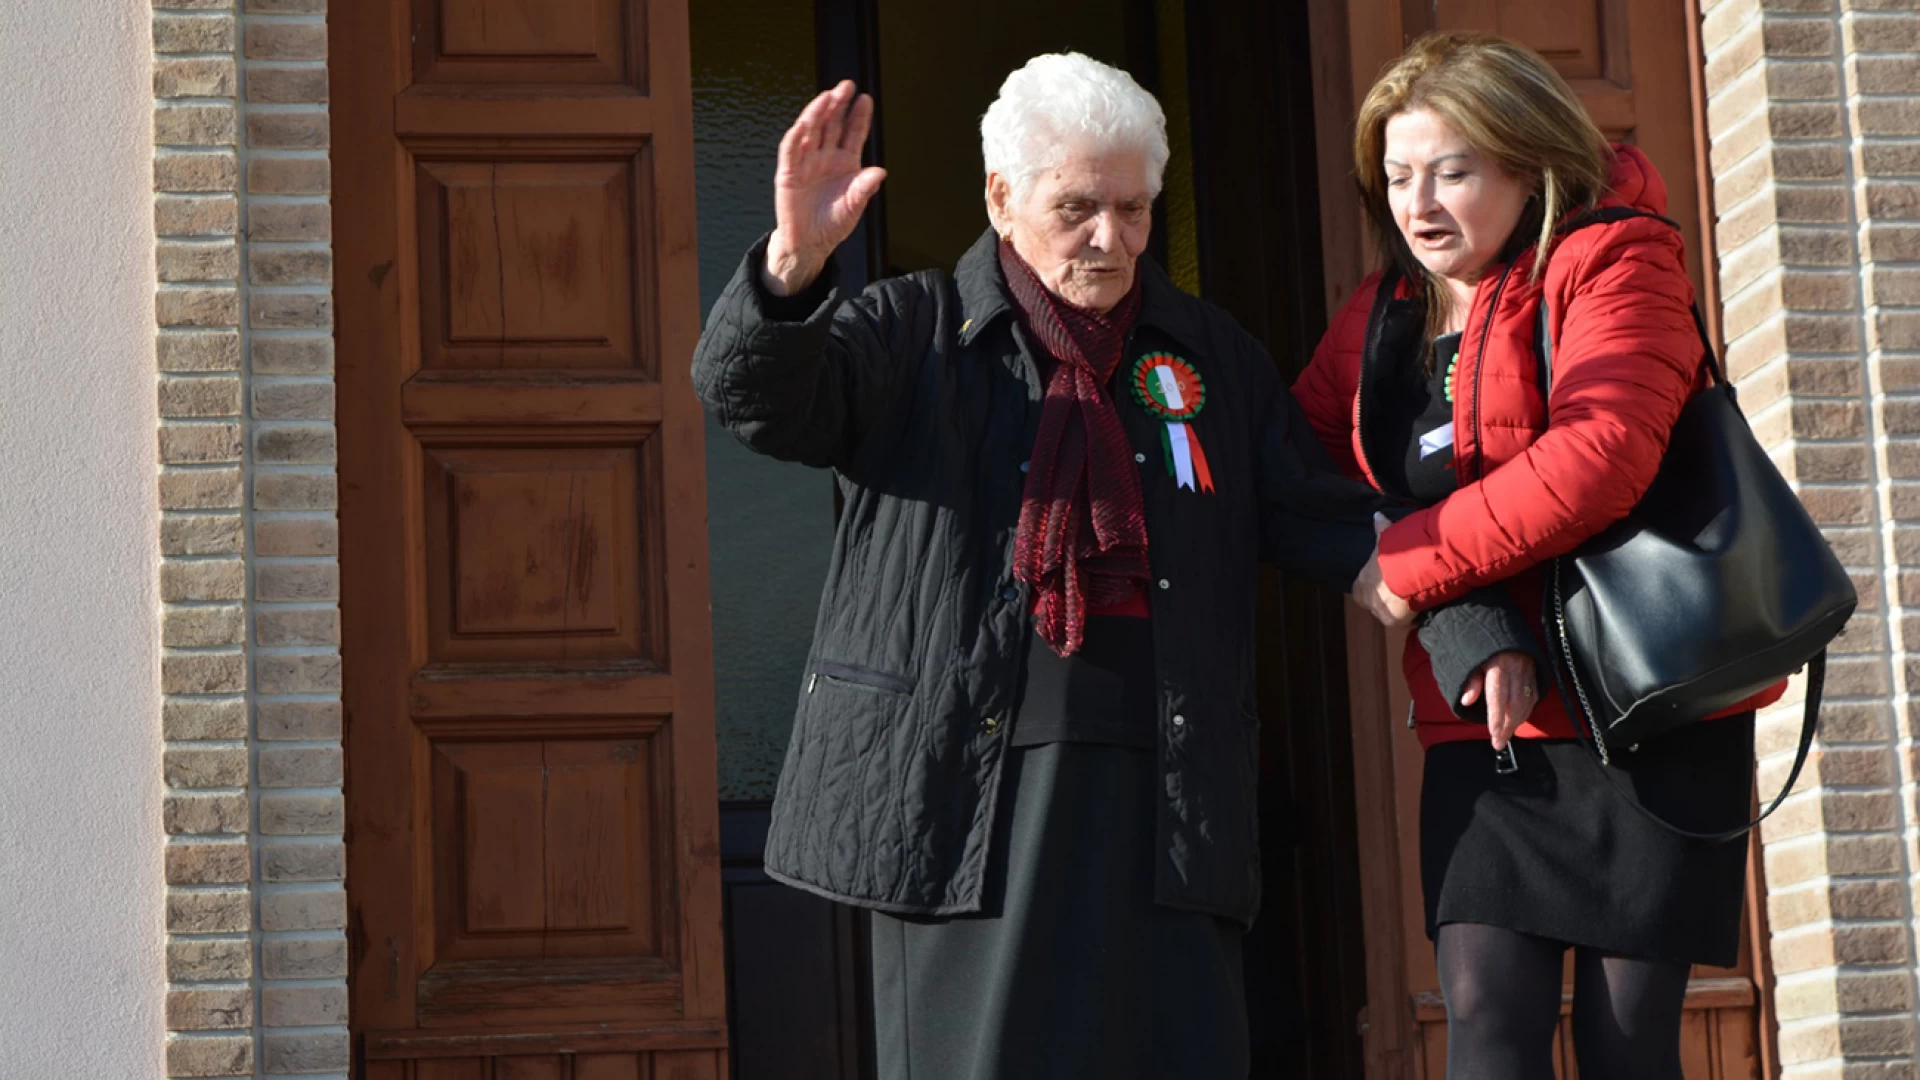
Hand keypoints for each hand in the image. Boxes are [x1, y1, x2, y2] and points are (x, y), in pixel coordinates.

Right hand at [762, 80, 887, 295]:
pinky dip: (796, 138)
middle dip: (838, 105)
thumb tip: (880, 172)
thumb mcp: (853, 207)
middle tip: (846, 86)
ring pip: (811, 131)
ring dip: (817, 113)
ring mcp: (806, 162)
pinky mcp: (788, 173)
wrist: (809, 243)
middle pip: (831, 125)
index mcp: (845, 162)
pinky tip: (803, 125)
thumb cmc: (832, 224)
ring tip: (827, 97)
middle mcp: (825, 157)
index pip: (853, 133)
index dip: (859, 116)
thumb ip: (864, 189)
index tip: (866, 99)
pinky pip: (791, 151)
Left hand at [1353, 514, 1413, 626]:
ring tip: (1411, 599)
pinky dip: (1410, 617)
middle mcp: (1366, 601)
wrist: (1406, 573)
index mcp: (1360, 584)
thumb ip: (1380, 529)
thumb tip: (1377, 515)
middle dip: (1386, 599)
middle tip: (1401, 592)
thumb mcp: (1385, 539)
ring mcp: (1379, 613)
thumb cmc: (1392, 555)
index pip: (1361, 589)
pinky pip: (1403, 622)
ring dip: (1398, 608)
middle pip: (1374, 603)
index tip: (1385, 582)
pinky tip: (1419, 608)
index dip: (1373, 586)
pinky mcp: (1394, 622)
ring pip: (1388, 613)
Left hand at [1461, 650, 1537, 750]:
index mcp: (1498, 666)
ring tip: (1505, 735)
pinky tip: (1518, 721)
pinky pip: (1533, 697)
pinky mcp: (1536, 673)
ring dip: (1516, 722)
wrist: (1503, 627)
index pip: (1497, 696)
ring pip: (1525, 703)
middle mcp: (1516, 669)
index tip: (1493, 734)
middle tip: (1499, 743)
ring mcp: (1528, 672)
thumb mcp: (1472, 660)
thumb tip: (1466, 701)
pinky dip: (1526, 712)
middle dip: (1507, 727)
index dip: (1496, 717)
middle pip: (1514, 704)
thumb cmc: (1483, 648)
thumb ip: (1471, 681)